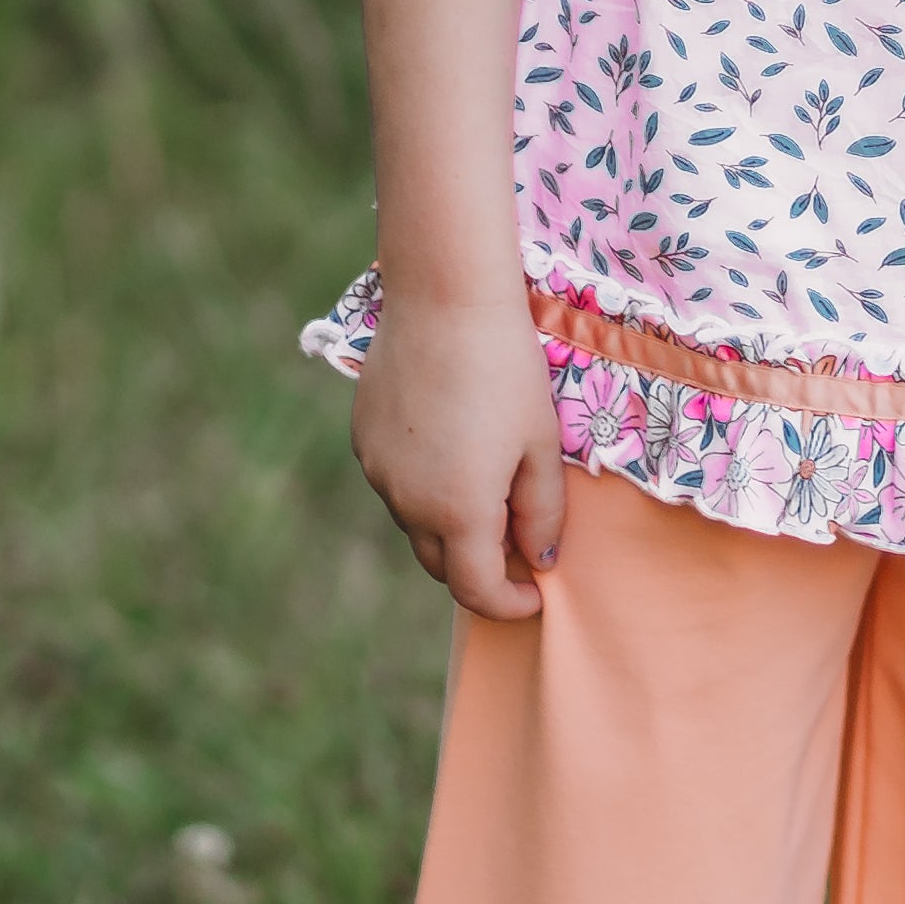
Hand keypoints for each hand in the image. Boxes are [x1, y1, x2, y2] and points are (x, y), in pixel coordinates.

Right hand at [355, 288, 568, 620]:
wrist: (444, 300)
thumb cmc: (506, 369)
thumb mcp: (540, 444)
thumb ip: (541, 512)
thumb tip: (538, 561)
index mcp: (457, 512)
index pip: (477, 590)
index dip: (509, 603)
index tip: (536, 594)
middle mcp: (407, 503)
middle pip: (443, 563)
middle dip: (481, 566)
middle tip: (520, 538)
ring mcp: (377, 473)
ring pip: (417, 523)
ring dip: (452, 524)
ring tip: (490, 481)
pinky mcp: (363, 441)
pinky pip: (397, 484)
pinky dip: (426, 487)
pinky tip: (454, 444)